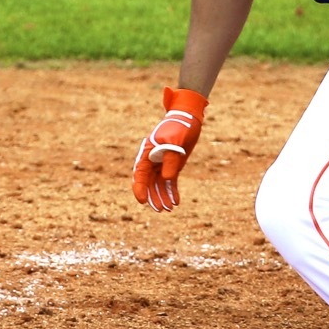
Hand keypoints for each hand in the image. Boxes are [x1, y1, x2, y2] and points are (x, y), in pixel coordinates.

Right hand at [132, 87, 207, 211]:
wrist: (189, 118)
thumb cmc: (179, 128)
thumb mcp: (175, 142)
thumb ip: (170, 160)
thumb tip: (167, 179)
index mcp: (147, 153)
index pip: (140, 174)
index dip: (140, 188)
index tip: (142, 201)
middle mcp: (152, 160)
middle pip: (149, 183)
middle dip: (153, 197)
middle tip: (160, 210)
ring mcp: (162, 163)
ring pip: (159, 184)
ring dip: (163, 196)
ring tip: (169, 209)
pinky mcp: (173, 165)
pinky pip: (170, 181)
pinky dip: (172, 191)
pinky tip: (176, 201)